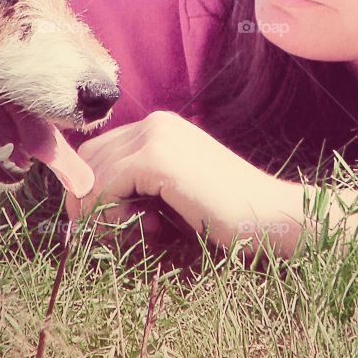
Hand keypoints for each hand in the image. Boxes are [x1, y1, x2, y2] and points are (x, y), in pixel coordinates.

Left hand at [65, 110, 304, 254]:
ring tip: (137, 233)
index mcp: (161, 128)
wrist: (271, 217)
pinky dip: (111, 213)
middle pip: (88, 159)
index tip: (102, 225)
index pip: (98, 151)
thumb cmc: (227, 217)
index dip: (90, 190)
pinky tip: (148, 227)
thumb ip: (139, 189)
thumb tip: (86, 206)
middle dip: (86, 200)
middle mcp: (156, 123)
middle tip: (107, 234)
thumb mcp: (174, 196)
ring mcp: (156, 136)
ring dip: (100, 212)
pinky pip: (105, 185)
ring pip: (92, 173)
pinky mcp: (157, 158)